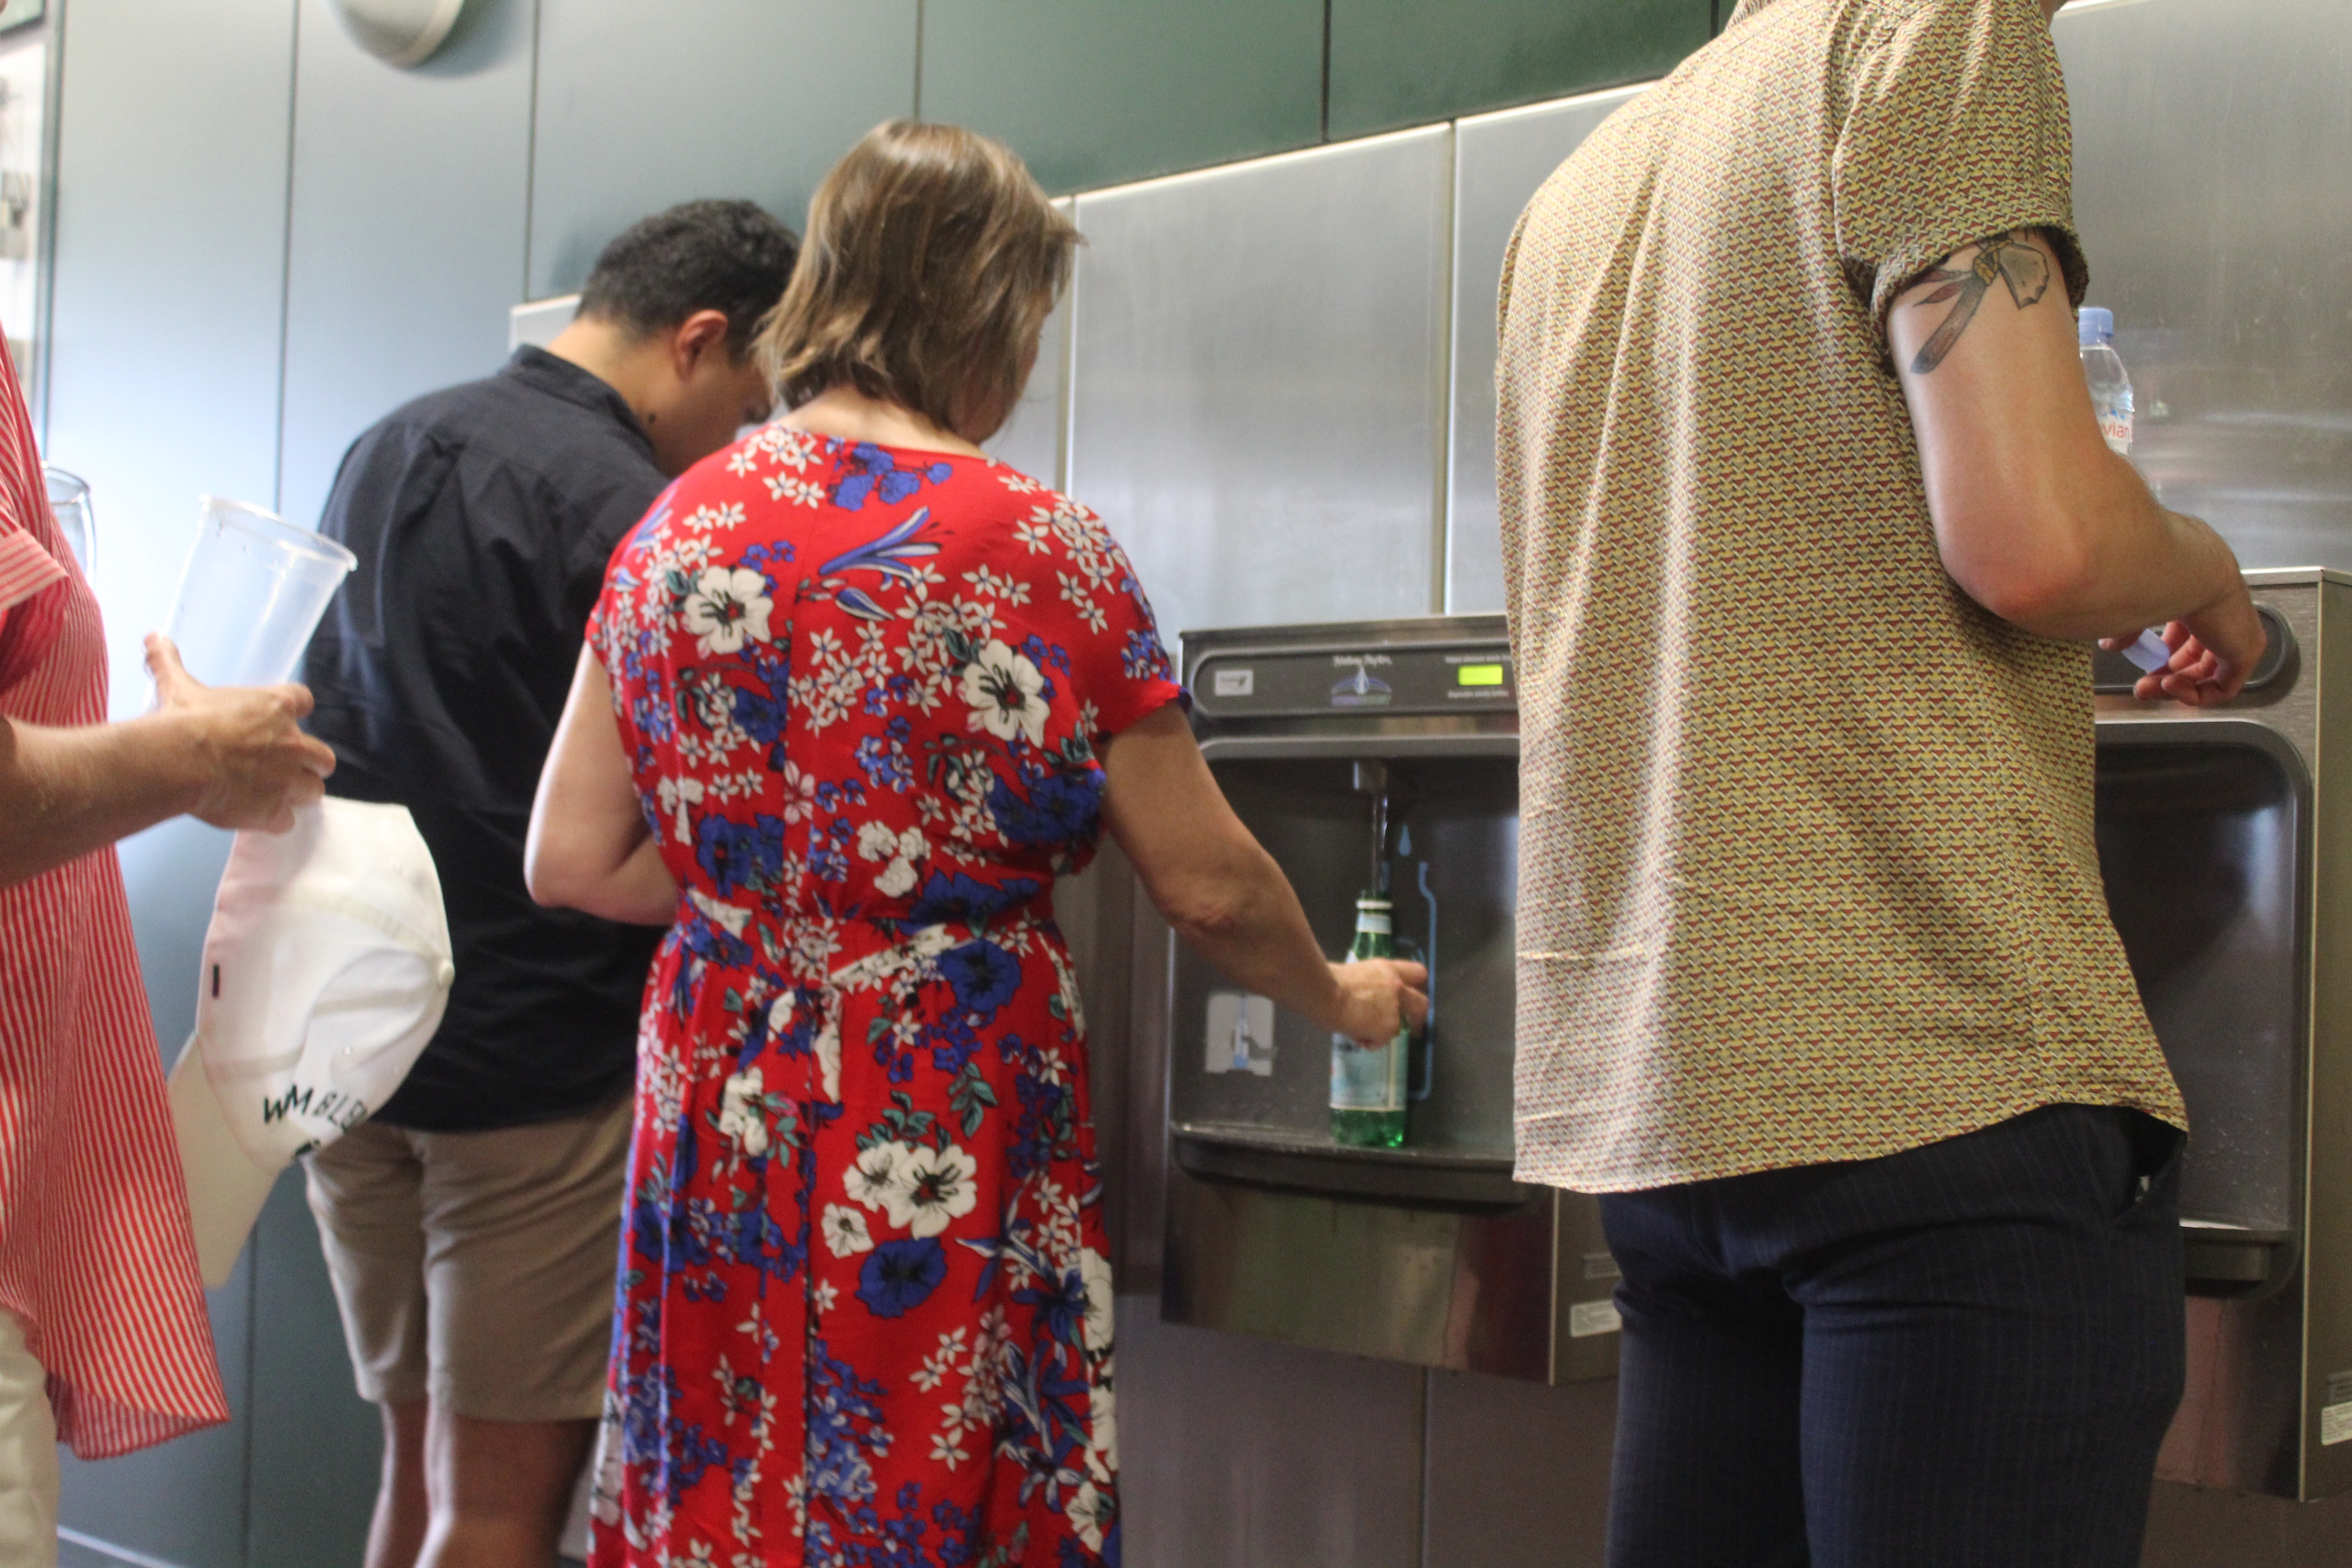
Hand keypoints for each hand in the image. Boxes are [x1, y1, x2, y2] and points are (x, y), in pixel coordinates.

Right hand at [147, 633, 335, 831]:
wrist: (178, 763)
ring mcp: (288, 780)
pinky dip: (275, 820)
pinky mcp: (275, 811)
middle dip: (309, 763)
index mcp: (276, 707)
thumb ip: (169, 663)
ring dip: (298, 792)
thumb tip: (153, 636)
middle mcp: (293, 743)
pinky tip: (257, 816)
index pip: (304, 701)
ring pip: (314, 791)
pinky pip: (288, 821)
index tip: (279, 719)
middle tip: (284, 766)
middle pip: (323, 757)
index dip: (293, 711)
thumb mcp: (178, 687)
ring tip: (274, 794)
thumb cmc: (182, 722)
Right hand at [1329, 958, 1429, 1048]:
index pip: (1417, 973)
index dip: (1416, 986)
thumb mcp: (1358, 974)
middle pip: (1422, 1004)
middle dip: (1418, 1017)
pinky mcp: (1389, 1028)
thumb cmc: (1329, 980)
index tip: (1410, 996)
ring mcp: (1395, 1009)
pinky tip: (1352, 1034)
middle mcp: (1397, 987)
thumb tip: (1366, 996)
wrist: (1324, 992)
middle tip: (1411, 1027)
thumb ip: (1370, 983)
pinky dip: (1368, 1041)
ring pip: (1397, 1028)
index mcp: (1389, 969)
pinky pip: (1380, 1041)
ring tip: (1359, 1029)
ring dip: (1382, 1031)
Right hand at [2102, 580, 2264, 706]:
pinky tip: (2168, 685)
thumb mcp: (2141, 607)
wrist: (2189, 574)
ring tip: (2148, 688)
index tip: (2142, 662)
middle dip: (2166, 674)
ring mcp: (2241, 635)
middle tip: (2141, 685)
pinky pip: (2222, 688)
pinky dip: (2194, 694)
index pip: (2188, 635)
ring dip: (2174, 687)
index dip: (2164, 654)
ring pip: (2207, 675)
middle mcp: (2227, 616)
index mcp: (2206, 600)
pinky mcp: (2246, 654)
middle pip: (2197, 658)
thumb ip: (2129, 628)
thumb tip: (2109, 645)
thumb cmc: (2163, 580)